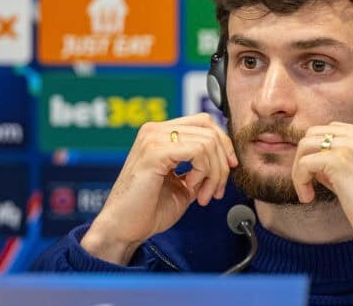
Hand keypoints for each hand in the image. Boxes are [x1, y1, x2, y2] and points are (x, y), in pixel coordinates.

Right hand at [81, 113, 237, 264]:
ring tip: (202, 194)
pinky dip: (204, 172)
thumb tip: (227, 159)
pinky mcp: (154, 152)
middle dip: (221, 163)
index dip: (223, 144)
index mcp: (160, 134)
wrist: (123, 229)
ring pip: (208, 141)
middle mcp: (155, 130)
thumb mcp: (185, 183)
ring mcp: (153, 138)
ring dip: (214, 172)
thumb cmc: (149, 209)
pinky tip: (192, 188)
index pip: (204, 123)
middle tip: (216, 190)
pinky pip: (198, 151)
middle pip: (210, 130)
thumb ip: (202, 167)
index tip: (229, 168)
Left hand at [291, 122, 352, 266]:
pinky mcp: (339, 160)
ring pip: (306, 145)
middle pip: (315, 133)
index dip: (320, 152)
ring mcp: (352, 145)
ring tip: (307, 191)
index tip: (319, 176)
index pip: (332, 130)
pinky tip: (308, 196)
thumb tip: (313, 159)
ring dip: (299, 169)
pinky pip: (304, 163)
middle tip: (307, 182)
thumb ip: (341, 160)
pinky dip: (299, 180)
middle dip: (304, 157)